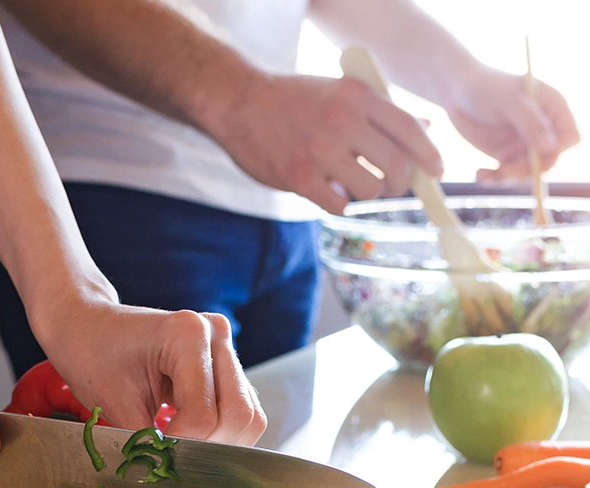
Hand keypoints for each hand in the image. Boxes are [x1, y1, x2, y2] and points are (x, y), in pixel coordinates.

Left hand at [31, 290, 265, 446]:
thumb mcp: (112, 403)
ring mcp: (225, 347)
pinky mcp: (226, 364)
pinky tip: (190, 439)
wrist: (87, 326)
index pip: (203, 415)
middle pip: (239, 416)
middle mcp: (215, 334)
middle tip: (175, 463)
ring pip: (248, 416)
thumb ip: (147, 444)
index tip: (157, 461)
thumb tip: (169, 483)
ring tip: (182, 452)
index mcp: (188, 334)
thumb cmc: (92, 355)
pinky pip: (240, 410)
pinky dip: (221, 433)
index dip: (183, 448)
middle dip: (209, 450)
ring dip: (220, 444)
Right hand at [208, 73, 443, 214]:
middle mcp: (343, 122)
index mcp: (357, 96)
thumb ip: (380, 112)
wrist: (239, 103)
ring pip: (371, 190)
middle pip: (396, 166)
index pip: (409, 129)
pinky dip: (339, 205)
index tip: (438, 172)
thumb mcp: (340, 93)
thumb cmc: (293, 101)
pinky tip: (329, 193)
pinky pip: (339, 205)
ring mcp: (321, 151)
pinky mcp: (300, 177)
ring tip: (351, 186)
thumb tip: (425, 129)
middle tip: (390, 186)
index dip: (430, 155)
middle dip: (399, 183)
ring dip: (366, 194)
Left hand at [446, 65, 579, 182]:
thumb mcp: (509, 101)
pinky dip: (494, 179)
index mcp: (553, 108)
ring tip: (486, 175)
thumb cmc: (487, 87)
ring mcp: (523, 143)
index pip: (569, 137)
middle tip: (504, 171)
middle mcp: (542, 129)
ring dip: (509, 178)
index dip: (558, 151)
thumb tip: (551, 148)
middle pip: (548, 160)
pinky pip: (506, 175)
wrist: (458, 91)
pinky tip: (480, 175)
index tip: (538, 156)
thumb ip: (530, 123)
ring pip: (527, 172)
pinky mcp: (504, 154)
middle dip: (528, 170)